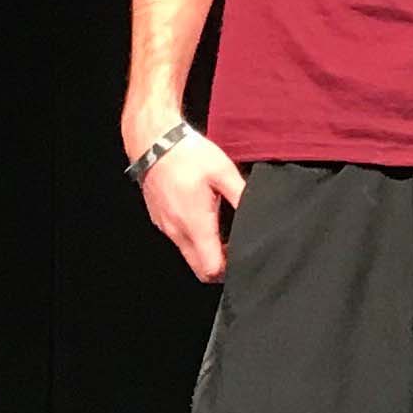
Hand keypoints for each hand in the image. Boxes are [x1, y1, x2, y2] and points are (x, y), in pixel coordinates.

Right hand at [135, 130, 245, 282]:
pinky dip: (193, 241)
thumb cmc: (188, 155)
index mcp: (195, 223)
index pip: (211, 269)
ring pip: (188, 256)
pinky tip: (204, 219)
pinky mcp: (160, 221)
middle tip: (234, 246)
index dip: (229, 268)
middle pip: (199, 270)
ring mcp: (166, 228)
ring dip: (206, 253)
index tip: (241, 253)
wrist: (154, 142)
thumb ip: (242, 195)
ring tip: (222, 231)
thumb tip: (258, 215)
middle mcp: (178, 231)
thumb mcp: (223, 171)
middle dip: (219, 266)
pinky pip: (179, 241)